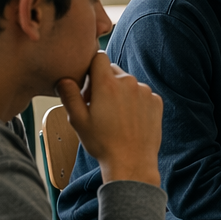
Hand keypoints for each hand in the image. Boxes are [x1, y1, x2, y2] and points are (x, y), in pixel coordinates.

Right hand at [56, 51, 162, 186]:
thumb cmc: (102, 142)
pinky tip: (130, 120)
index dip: (91, 68)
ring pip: (128, 83)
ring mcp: (145, 92)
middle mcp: (129, 82)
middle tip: (98, 105)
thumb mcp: (78, 120)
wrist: (132, 162)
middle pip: (113, 70)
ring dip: (121, 92)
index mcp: (107, 84)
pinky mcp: (156, 101)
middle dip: (104, 82)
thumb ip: (69, 95)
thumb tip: (64, 79)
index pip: (99, 56)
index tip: (88, 86)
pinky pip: (142, 94)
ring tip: (115, 116)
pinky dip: (135, 101)